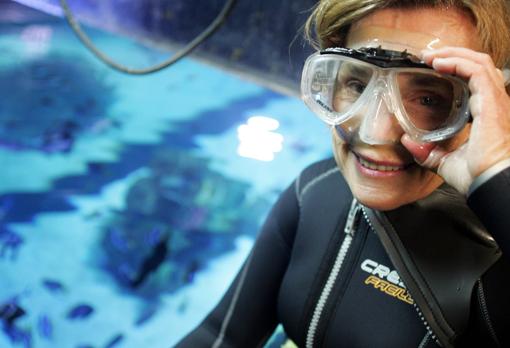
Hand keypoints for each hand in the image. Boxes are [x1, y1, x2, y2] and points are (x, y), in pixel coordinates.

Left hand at [401, 46, 509, 194]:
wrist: (489, 184)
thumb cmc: (476, 177)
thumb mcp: (445, 162)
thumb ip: (427, 152)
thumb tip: (407, 142)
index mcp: (485, 115)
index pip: (475, 81)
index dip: (456, 69)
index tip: (432, 67)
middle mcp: (493, 104)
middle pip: (479, 65)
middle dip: (453, 55)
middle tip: (428, 56)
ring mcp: (495, 101)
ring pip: (480, 62)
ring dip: (453, 54)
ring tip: (431, 55)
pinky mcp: (492, 102)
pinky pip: (476, 71)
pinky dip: (457, 62)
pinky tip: (439, 63)